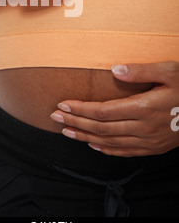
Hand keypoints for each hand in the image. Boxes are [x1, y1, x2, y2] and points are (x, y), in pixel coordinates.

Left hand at [51, 62, 178, 156]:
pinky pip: (124, 152)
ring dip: (84, 137)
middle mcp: (143, 128)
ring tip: (66, 131)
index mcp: (144, 108)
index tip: (62, 104)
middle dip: (75, 122)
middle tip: (55, 117)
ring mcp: (148, 141)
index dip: (80, 109)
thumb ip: (141, 70)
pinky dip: (105, 149)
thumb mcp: (169, 70)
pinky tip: (92, 144)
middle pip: (101, 128)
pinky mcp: (153, 148)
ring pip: (109, 142)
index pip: (103, 111)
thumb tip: (114, 70)